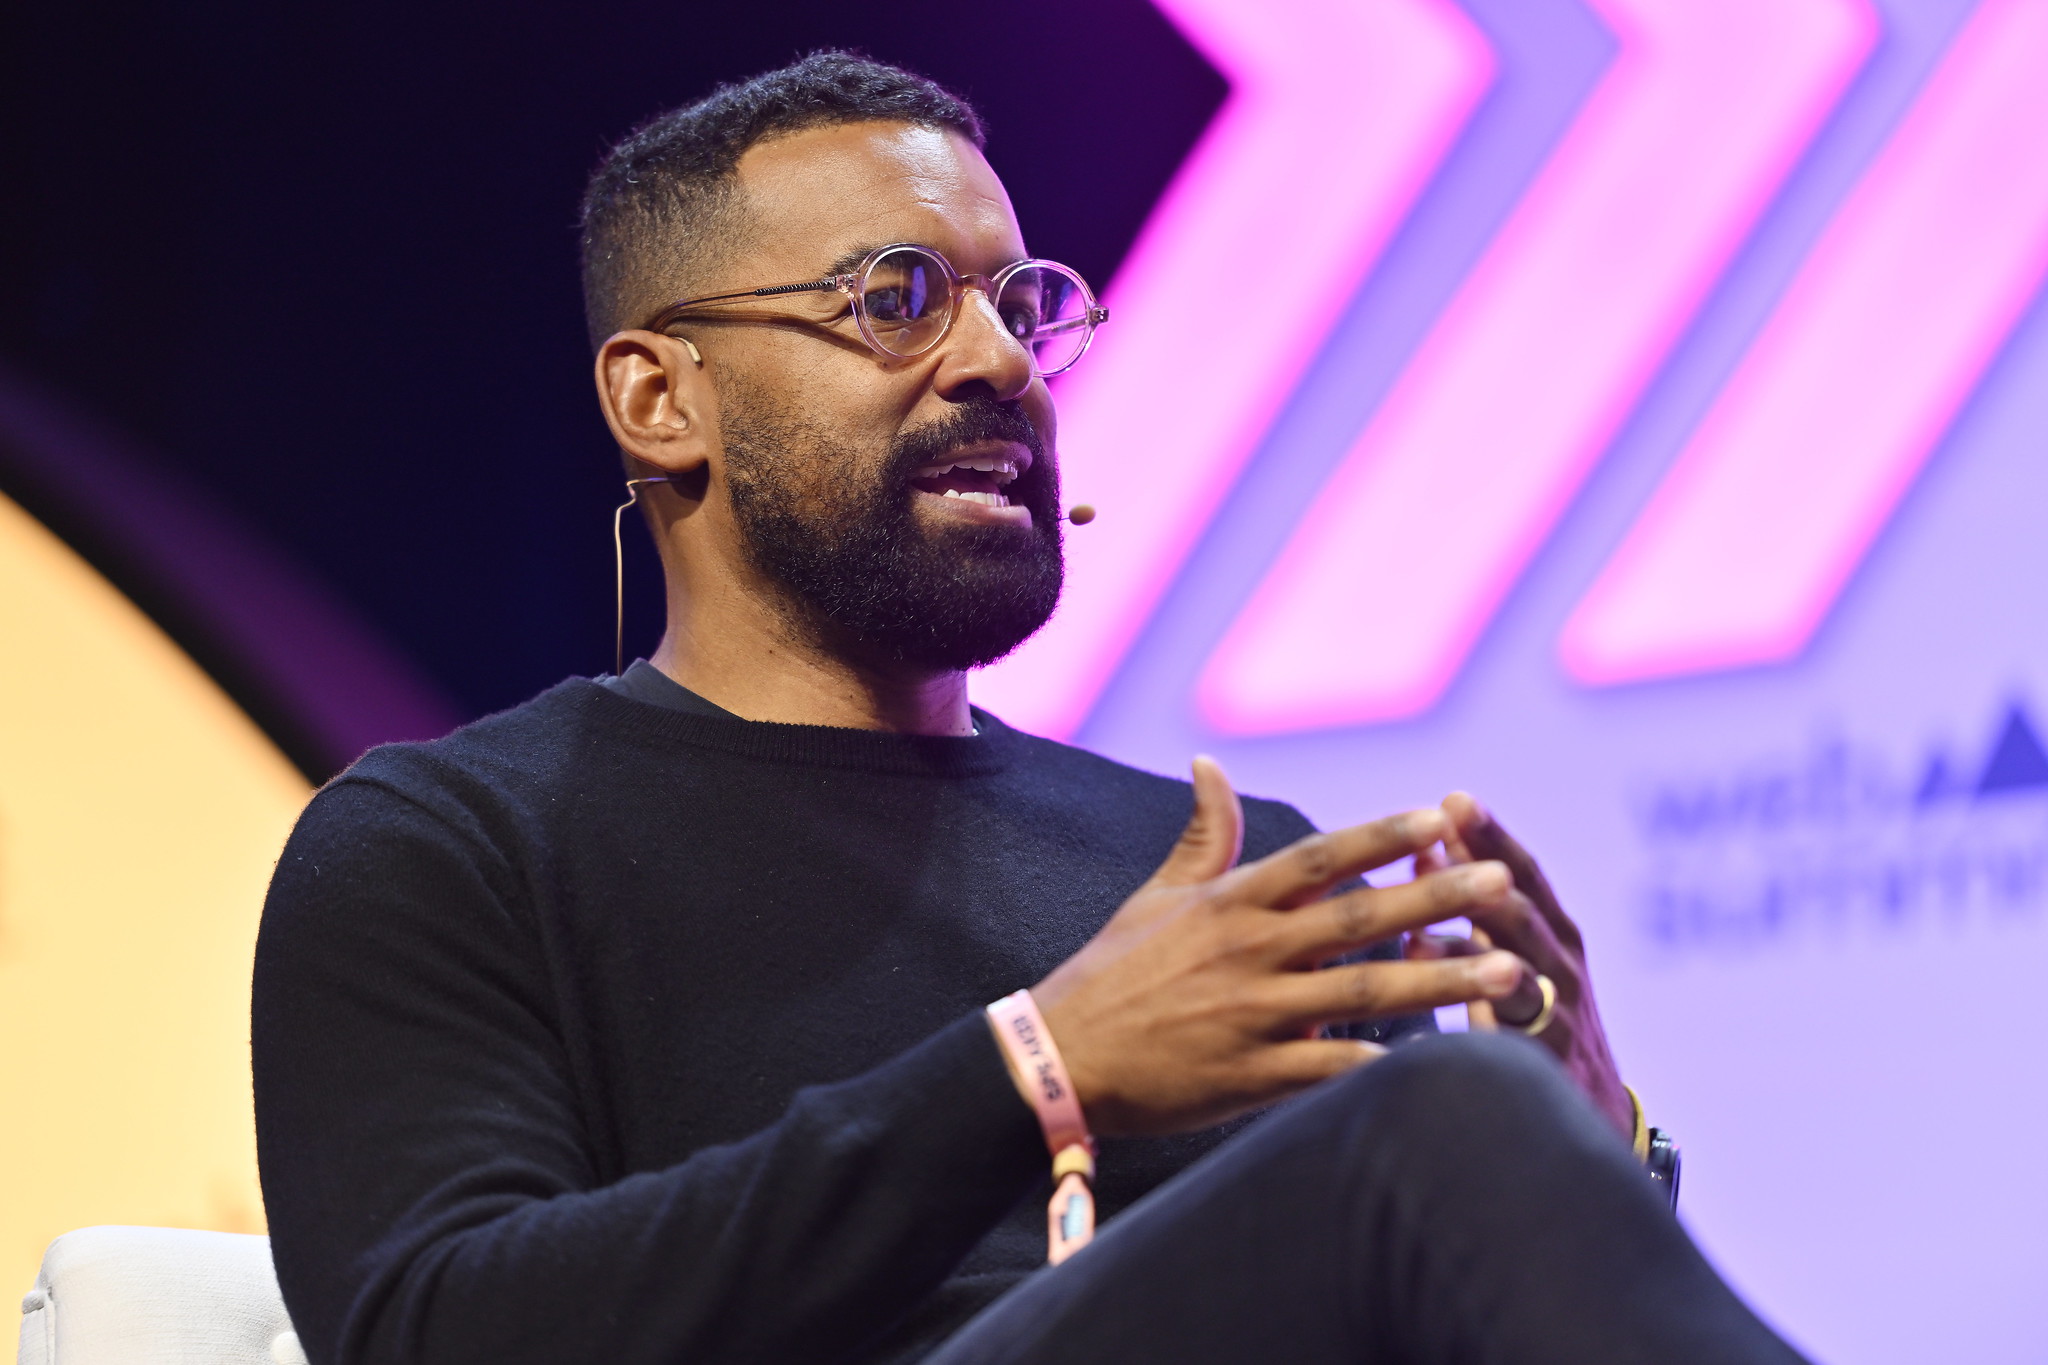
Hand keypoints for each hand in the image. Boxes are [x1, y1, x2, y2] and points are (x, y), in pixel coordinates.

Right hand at [1029, 758, 1530, 1137]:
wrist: (1058, 1058)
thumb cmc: (1111, 974)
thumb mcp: (1155, 895)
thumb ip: (1202, 834)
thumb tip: (1209, 764)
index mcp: (1231, 902)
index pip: (1319, 857)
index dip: (1382, 836)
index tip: (1442, 817)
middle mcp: (1250, 950)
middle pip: (1359, 917)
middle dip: (1438, 898)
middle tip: (1502, 882)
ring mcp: (1254, 1014)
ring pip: (1366, 991)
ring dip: (1442, 981)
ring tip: (1509, 971)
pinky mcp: (1251, 1074)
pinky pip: (1332, 1069)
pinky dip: (1386, 1066)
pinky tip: (1443, 1065)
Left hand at [1411, 793, 1632, 1138]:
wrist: (1590, 1125)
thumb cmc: (1534, 1026)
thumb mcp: (1507, 958)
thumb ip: (1470, 907)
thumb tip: (1424, 849)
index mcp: (1552, 936)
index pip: (1523, 876)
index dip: (1490, 838)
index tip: (1454, 799)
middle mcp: (1562, 968)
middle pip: (1524, 910)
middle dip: (1485, 867)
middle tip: (1450, 828)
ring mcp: (1560, 1018)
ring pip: (1521, 971)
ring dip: (1476, 940)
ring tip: (1423, 925)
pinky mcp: (1548, 1070)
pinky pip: (1512, 1043)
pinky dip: (1476, 1024)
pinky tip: (1427, 1012)